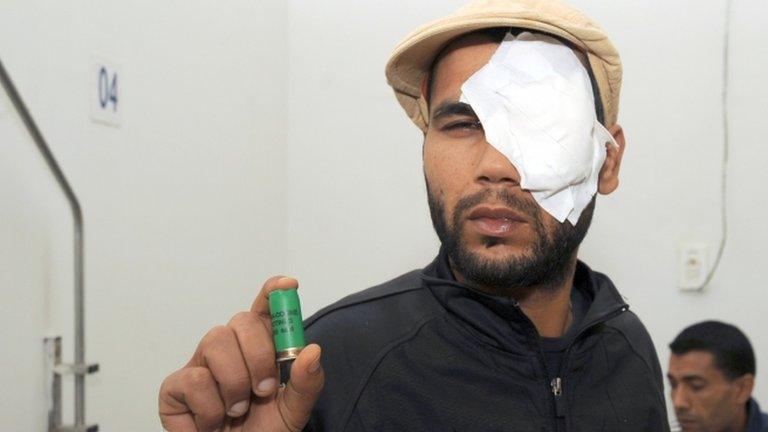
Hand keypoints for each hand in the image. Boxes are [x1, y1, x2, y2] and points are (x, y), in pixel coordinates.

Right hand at [159, 276, 323, 430]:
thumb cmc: (262, 431)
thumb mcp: (293, 410)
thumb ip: (306, 383)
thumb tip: (312, 351)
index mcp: (259, 347)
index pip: (265, 309)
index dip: (273, 292)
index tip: (287, 285)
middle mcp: (229, 349)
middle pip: (240, 320)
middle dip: (258, 355)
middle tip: (264, 390)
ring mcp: (200, 364)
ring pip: (215, 342)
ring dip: (234, 382)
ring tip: (237, 410)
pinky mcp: (174, 387)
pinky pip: (193, 379)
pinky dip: (211, 408)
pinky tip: (212, 421)